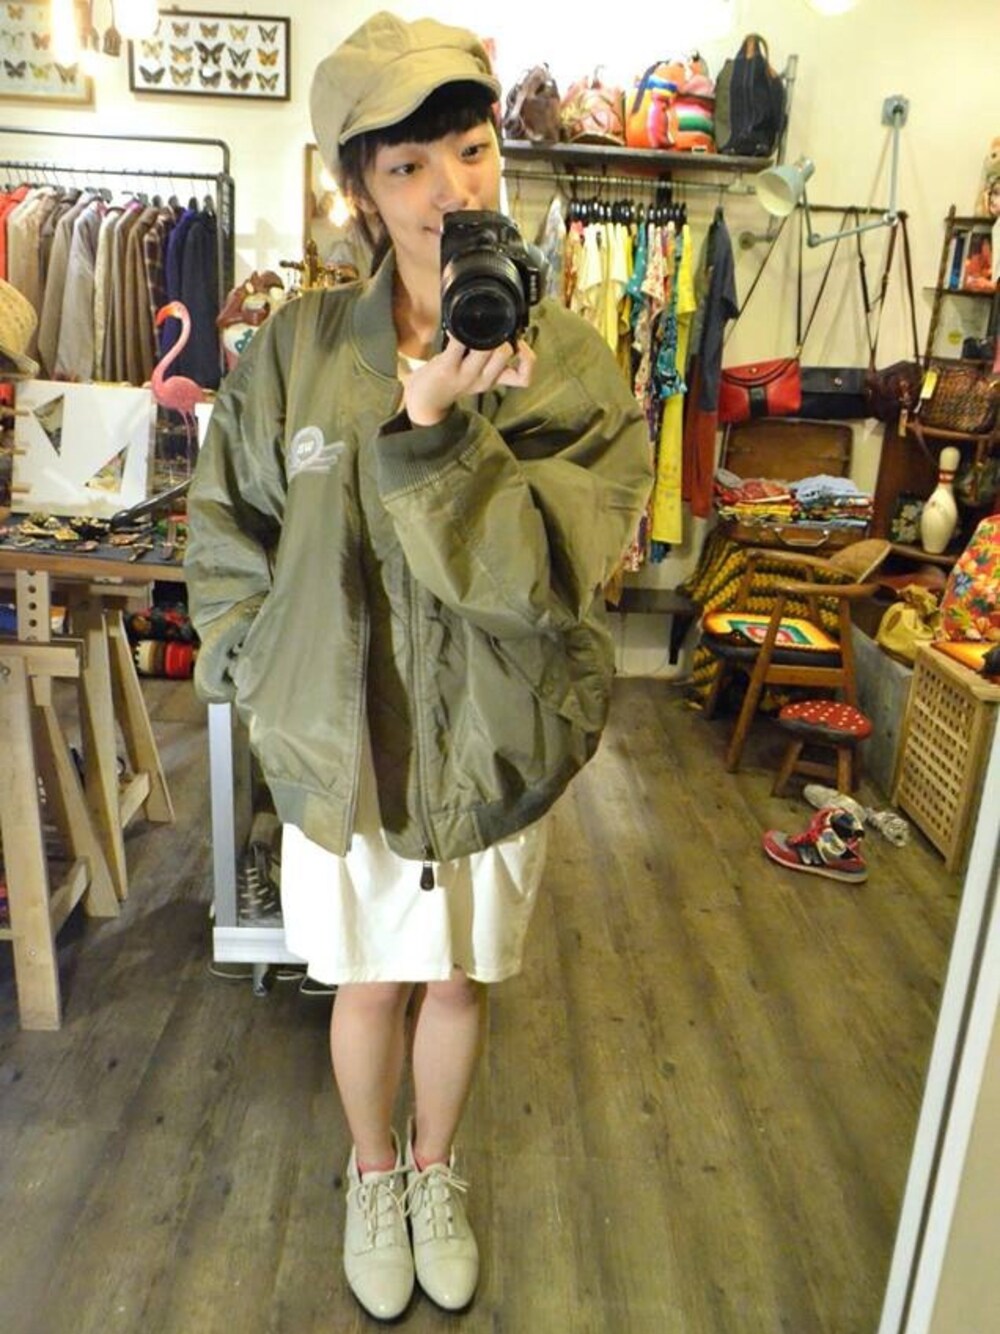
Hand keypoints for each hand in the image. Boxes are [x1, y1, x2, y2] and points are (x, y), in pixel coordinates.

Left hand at [403, 337, 535, 426]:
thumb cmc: (452, 380)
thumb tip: (503, 328)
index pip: (524, 378)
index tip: (520, 346)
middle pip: (505, 352)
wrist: (424, 401)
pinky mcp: (447, 368)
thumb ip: (492, 359)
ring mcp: (466, 375)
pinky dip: (458, 331)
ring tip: (475, 329)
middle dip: (502, 335)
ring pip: (486, 348)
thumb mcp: (478, 375)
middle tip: (492, 330)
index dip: (528, 360)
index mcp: (494, 380)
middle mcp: (484, 380)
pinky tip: (455, 326)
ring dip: (483, 333)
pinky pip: (458, 343)